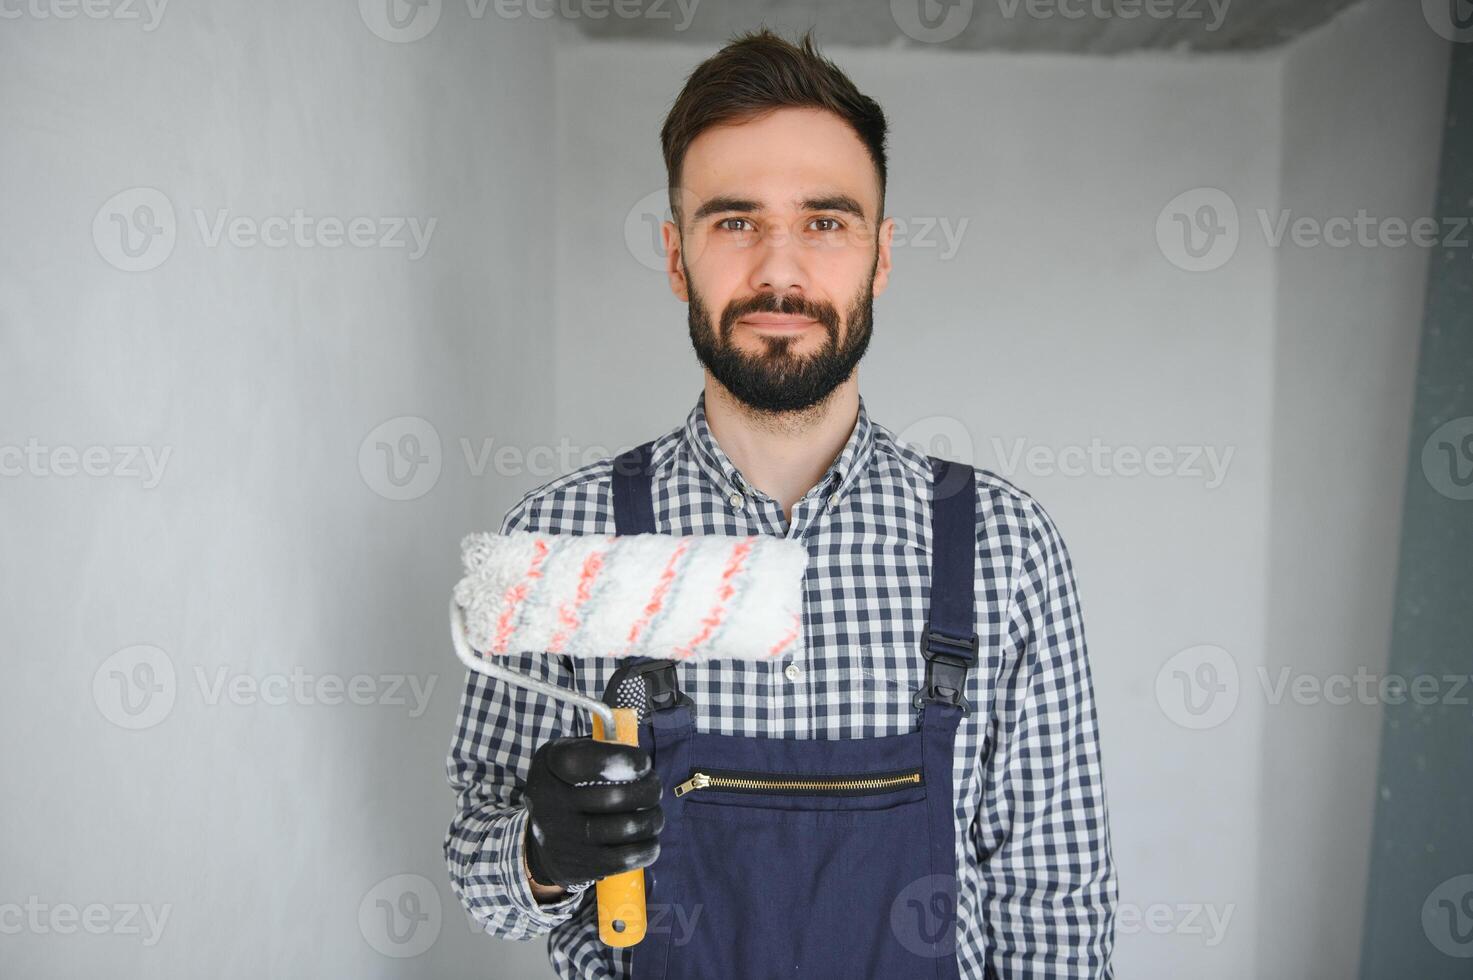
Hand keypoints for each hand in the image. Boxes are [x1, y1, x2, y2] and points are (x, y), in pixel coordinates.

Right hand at [522, 736, 663, 888]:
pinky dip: (646, 848)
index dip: (622, 760)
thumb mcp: (571, 754)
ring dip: (652, 820)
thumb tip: (641, 762)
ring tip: (654, 814)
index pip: (583, 761)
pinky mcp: (575, 865)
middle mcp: (548, 802)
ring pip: (624, 829)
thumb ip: (601, 748)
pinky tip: (650, 839)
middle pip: (613, 798)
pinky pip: (622, 860)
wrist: (542, 836)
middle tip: (655, 788)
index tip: (644, 763)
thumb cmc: (569, 785)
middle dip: (649, 791)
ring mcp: (560, 837)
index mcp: (549, 765)